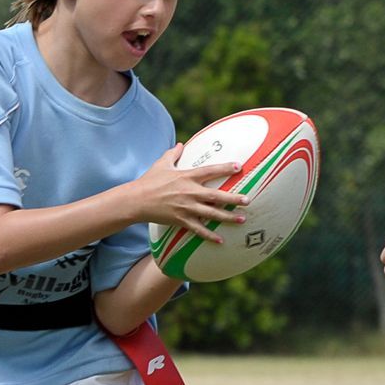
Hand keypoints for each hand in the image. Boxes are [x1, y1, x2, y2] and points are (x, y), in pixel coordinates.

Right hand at [131, 144, 247, 241]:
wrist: (136, 200)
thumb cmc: (149, 180)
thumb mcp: (162, 163)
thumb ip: (173, 154)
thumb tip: (180, 144)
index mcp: (187, 176)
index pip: (210, 171)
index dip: (225, 168)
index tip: (240, 166)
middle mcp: (190, 192)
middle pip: (216, 195)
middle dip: (234, 198)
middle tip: (248, 200)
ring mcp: (186, 207)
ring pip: (212, 213)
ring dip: (228, 217)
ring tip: (242, 219)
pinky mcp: (181, 220)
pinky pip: (198, 229)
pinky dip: (209, 235)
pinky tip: (221, 240)